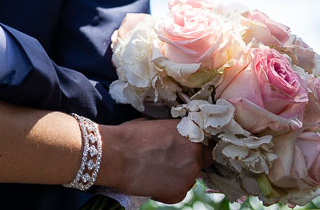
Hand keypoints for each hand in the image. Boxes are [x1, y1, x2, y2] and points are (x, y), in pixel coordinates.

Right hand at [98, 118, 213, 203]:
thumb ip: (170, 133)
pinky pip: (177, 193)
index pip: (205, 145)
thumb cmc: (128, 136)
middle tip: (166, 163)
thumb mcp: (153, 126)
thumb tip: (169, 139)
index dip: (195, 150)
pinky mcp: (179, 192)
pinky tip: (150, 181)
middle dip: (186, 164)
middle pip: (199, 163)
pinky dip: (166, 191)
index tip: (186, 153)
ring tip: (153, 172)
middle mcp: (194, 153)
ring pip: (188, 179)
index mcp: (190, 133)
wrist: (114, 154)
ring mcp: (189, 175)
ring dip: (176, 177)